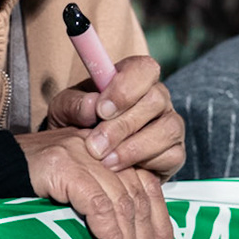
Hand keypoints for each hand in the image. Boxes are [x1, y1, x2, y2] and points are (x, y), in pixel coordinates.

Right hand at [17, 129, 174, 238]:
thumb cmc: (30, 192)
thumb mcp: (75, 198)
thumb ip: (104, 209)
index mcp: (111, 155)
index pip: (149, 189)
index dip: (161, 225)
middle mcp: (103, 150)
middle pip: (139, 200)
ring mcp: (85, 155)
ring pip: (123, 206)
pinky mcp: (66, 166)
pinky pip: (99, 206)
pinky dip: (110, 236)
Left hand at [48, 55, 185, 178]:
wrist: (84, 160)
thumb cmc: (77, 126)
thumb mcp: (64, 111)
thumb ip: (74, 104)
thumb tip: (91, 106)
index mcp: (133, 79)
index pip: (144, 69)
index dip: (126, 87)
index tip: (101, 109)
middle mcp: (157, 98)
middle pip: (156, 99)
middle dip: (123, 125)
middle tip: (96, 144)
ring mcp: (169, 124)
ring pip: (168, 128)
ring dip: (135, 147)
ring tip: (106, 161)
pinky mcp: (174, 152)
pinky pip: (172, 155)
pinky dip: (147, 163)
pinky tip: (122, 169)